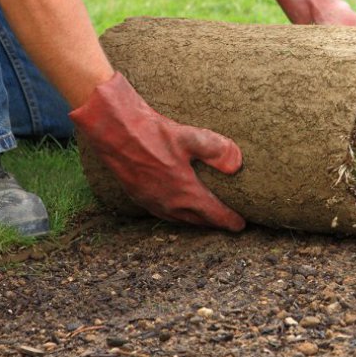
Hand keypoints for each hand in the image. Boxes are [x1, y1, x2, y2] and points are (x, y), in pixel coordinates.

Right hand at [70, 72, 244, 230]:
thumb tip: (237, 164)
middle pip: (197, 220)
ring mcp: (152, 202)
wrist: (114, 132)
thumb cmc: (153, 133)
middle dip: (214, 223)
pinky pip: (163, 213)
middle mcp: (169, 203)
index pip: (213, 214)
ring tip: (206, 219)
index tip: (241, 225)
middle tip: (228, 223)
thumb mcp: (190, 137)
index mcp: (184, 193)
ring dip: (195, 221)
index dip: (229, 220)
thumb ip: (217, 150)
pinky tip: (178, 208)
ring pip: (179, 219)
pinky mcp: (138, 196)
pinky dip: (177, 215)